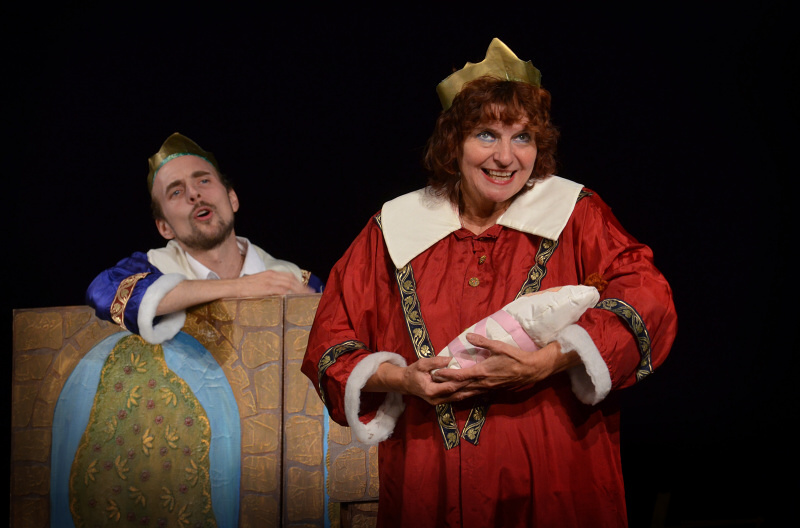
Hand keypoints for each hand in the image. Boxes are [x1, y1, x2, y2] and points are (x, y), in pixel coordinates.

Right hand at [236, 270, 313, 295]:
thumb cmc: (243, 288)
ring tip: (306, 297)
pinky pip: (281, 290)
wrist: (232, 287)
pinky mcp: (266, 288)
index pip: (289, 276)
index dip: (299, 282)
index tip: (306, 288)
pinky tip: (295, 299)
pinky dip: (290, 294)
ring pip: (289, 284)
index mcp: (270, 274)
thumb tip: (277, 295)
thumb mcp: (258, 284)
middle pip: (292, 280)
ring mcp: (269, 281)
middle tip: (310, 294)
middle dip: (302, 287)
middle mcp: (271, 275)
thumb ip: (268, 287)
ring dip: (299, 291)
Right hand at [366, 356, 485, 405]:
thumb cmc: (413, 372)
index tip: (473, 374)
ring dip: (470, 392)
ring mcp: (439, 403)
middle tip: (483, 380)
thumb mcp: (422, 364)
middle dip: (470, 387)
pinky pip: (455, 398)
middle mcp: (436, 399)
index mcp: (431, 390)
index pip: (450, 387)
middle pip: (457, 394)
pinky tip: (475, 390)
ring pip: (458, 398)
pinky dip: (465, 394)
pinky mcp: (441, 402)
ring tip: (483, 386)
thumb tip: (450, 359)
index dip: (462, 381)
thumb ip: (436, 362)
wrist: (405, 383)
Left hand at [431, 333, 580, 391]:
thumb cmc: (515, 357)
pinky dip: (465, 395)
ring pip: (467, 393)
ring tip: (441, 393)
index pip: (460, 375)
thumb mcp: (499, 346)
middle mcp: (483, 383)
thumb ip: (482, 342)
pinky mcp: (492, 390)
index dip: (447, 374)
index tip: (435, 373)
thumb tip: (468, 336)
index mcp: (482, 372)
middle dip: (445, 386)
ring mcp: (488, 388)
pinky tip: (460, 395)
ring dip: (453, 393)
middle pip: (460, 387)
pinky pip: (475, 394)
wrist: (531, 370)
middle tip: (431, 384)